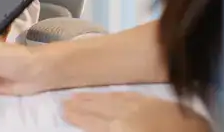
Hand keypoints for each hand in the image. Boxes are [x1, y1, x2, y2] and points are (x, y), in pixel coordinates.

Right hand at [62, 92, 210, 131]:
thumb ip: (114, 127)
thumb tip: (105, 124)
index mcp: (122, 128)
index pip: (93, 120)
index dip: (78, 115)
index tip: (63, 109)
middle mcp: (129, 115)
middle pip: (101, 108)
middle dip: (82, 105)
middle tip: (66, 102)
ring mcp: (145, 108)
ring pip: (114, 100)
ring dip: (96, 99)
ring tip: (82, 96)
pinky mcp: (160, 105)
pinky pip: (132, 96)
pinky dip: (118, 95)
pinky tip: (114, 95)